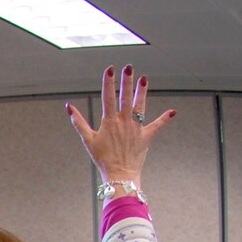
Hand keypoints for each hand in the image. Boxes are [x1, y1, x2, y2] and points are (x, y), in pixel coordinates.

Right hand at [66, 65, 173, 187]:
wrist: (119, 175)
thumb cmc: (102, 159)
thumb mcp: (88, 140)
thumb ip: (79, 122)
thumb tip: (69, 107)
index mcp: (110, 121)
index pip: (108, 96)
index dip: (108, 81)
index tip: (110, 69)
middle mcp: (124, 122)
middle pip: (126, 97)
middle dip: (127, 81)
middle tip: (129, 67)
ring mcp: (136, 128)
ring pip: (140, 105)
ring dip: (142, 91)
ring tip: (144, 78)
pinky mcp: (146, 137)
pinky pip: (157, 126)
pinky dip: (164, 119)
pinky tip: (172, 111)